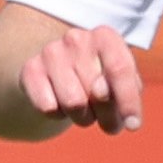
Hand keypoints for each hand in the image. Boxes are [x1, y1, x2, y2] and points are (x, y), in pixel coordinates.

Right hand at [21, 22, 143, 134]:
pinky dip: (57, 115)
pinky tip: (59, 101)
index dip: (129, 102)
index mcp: (106, 37)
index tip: (132, 126)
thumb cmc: (100, 83)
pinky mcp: (30, 70)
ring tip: (81, 107)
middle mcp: (77, 38)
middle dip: (103, 114)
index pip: (120, 69)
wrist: (57, 76)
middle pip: (97, 93)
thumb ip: (125, 92)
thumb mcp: (121, 87)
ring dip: (81, 117)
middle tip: (99, 110)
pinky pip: (48, 108)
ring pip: (74, 103)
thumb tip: (100, 92)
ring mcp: (51, 52)